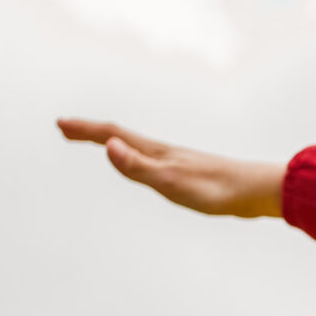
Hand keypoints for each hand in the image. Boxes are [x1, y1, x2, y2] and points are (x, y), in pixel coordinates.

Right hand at [56, 118, 286, 216]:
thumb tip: (108, 146)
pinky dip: (134, 157)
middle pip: (120, 137)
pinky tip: (141, 165)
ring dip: (111, 142)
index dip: (85, 130)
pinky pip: (150, 161)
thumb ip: (138, 167)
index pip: (113, 135)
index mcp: (155, 152)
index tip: (60, 124)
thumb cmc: (216, 190)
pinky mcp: (187, 173)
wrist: (256, 191)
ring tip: (97, 144)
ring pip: (135, 147)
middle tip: (65, 129)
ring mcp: (175, 161)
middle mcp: (163, 152)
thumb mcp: (171, 183)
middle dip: (90, 132)